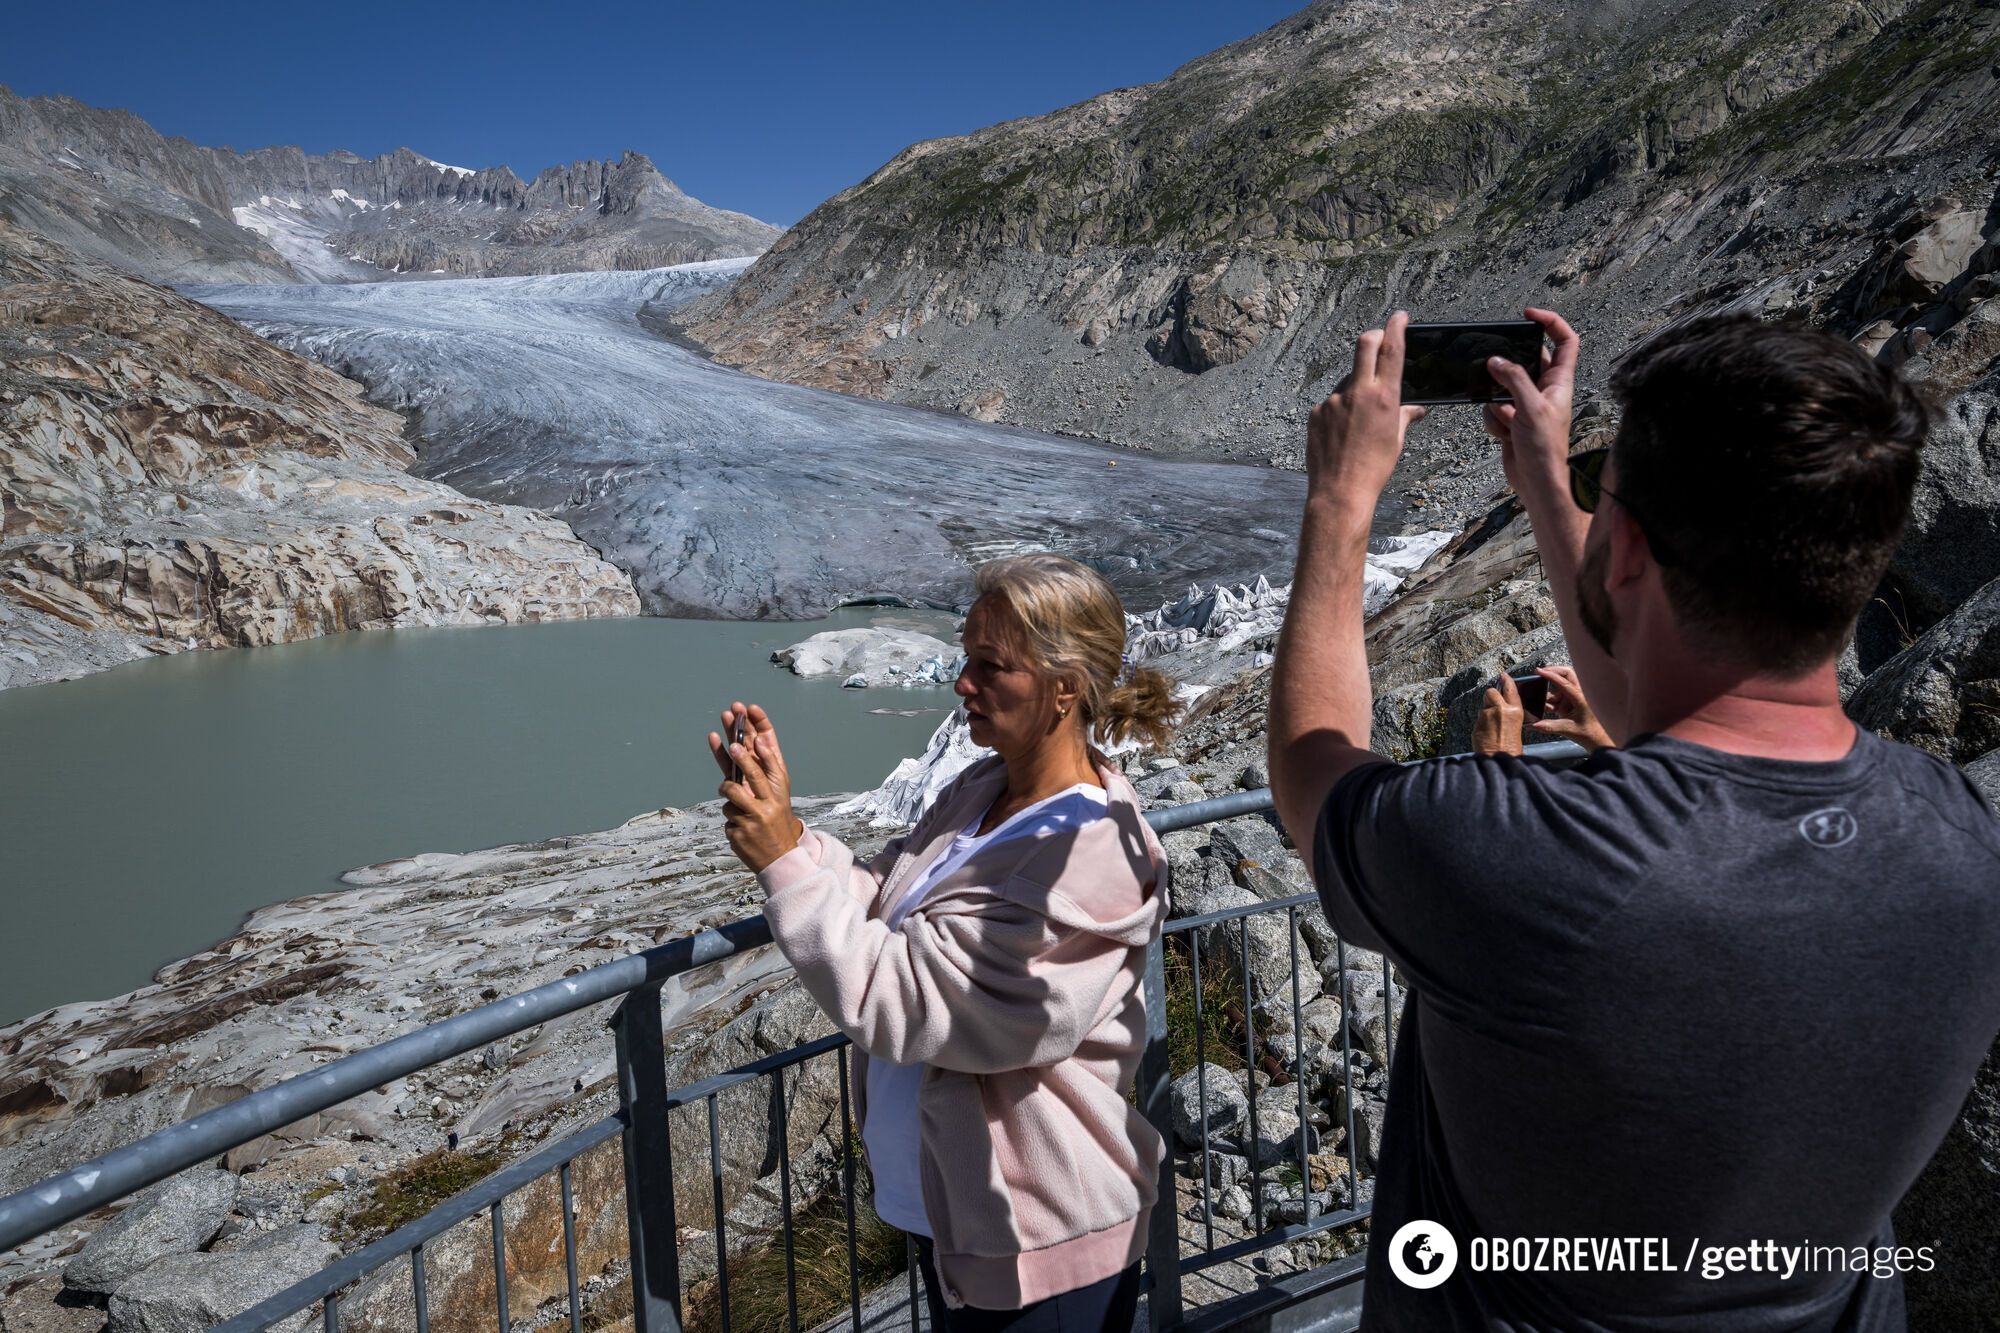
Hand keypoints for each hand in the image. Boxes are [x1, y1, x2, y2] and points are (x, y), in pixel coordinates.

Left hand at [708, 701, 802, 872]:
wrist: (781, 858)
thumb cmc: (774, 818)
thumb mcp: (774, 794)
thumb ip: (760, 768)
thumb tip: (751, 737)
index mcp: (779, 788)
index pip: (772, 758)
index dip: (763, 739)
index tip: (752, 721)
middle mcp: (770, 801)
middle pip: (754, 774)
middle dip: (742, 758)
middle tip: (731, 744)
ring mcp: (755, 818)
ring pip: (731, 793)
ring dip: (726, 790)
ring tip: (728, 793)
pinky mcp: (740, 832)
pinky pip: (725, 814)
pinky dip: (731, 818)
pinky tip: (742, 828)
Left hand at [1306, 311, 1427, 501]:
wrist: (1340, 491)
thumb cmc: (1374, 468)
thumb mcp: (1396, 440)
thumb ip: (1405, 417)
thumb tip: (1417, 410)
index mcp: (1384, 397)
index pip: (1392, 350)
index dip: (1397, 327)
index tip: (1400, 316)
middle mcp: (1357, 392)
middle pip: (1364, 345)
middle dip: (1374, 336)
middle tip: (1380, 339)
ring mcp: (1333, 401)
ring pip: (1348, 379)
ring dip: (1357, 387)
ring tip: (1360, 420)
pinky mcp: (1316, 412)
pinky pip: (1332, 402)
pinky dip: (1340, 409)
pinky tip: (1343, 432)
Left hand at [1472, 673, 1524, 755]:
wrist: (1499, 760)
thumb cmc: (1511, 748)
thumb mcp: (1516, 726)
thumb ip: (1508, 714)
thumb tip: (1499, 707)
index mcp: (1514, 711)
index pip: (1510, 689)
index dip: (1506, 680)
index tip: (1503, 675)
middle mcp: (1500, 710)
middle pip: (1490, 692)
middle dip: (1490, 696)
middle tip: (1492, 706)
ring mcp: (1486, 716)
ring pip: (1482, 707)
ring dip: (1485, 713)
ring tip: (1492, 727)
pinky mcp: (1477, 724)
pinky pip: (1478, 719)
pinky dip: (1481, 724)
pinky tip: (1486, 734)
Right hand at [1481, 307, 1579, 504]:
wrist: (1536, 482)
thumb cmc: (1545, 448)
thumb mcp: (1530, 407)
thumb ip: (1513, 379)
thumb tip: (1496, 361)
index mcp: (1560, 381)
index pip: (1565, 341)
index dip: (1551, 322)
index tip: (1529, 315)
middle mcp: (1545, 389)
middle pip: (1525, 362)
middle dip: (1508, 371)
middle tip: (1499, 375)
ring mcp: (1528, 404)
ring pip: (1503, 387)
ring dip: (1497, 402)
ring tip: (1508, 419)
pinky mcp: (1513, 420)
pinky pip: (1494, 408)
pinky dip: (1494, 420)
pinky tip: (1505, 434)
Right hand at [1528, 665, 1615, 751]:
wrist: (1598, 741)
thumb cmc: (1589, 734)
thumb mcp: (1568, 729)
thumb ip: (1549, 726)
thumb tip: (1533, 725)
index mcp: (1581, 698)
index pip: (1564, 682)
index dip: (1551, 675)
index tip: (1539, 671)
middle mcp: (1580, 694)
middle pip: (1566, 674)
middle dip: (1553, 673)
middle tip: (1541, 675)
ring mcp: (1576, 697)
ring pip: (1560, 686)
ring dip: (1551, 693)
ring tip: (1547, 705)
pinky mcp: (1573, 702)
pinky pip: (1559, 696)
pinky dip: (1552, 700)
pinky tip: (1550, 709)